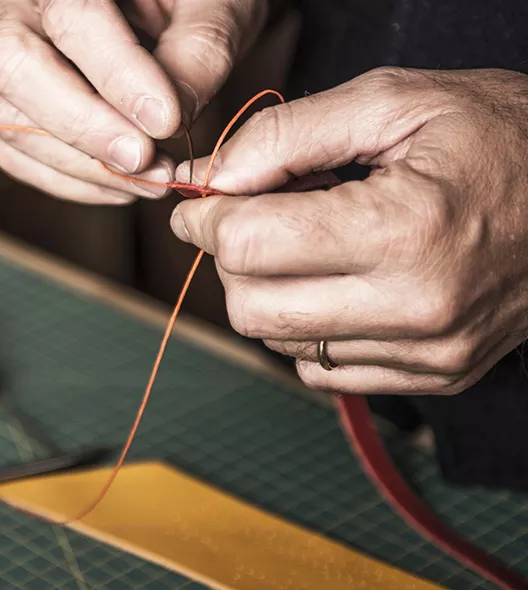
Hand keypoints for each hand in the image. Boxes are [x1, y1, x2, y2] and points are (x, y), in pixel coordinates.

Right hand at [0, 0, 267, 204]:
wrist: (175, 20)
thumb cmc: (194, 5)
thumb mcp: (215, 8)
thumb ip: (200, 49)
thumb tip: (172, 115)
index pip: (72, 17)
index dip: (116, 74)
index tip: (165, 120)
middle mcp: (21, 12)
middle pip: (16, 67)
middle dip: (83, 126)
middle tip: (144, 159)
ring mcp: (11, 64)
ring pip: (11, 121)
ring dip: (84, 166)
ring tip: (152, 178)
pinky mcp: (13, 109)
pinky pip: (17, 155)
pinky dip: (71, 182)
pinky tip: (123, 185)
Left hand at [169, 67, 527, 394]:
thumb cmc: (503, 135)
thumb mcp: (395, 102)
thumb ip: (286, 136)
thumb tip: (210, 179)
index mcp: (406, 229)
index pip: (249, 248)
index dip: (207, 218)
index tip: (202, 201)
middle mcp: (417, 307)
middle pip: (252, 308)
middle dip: (231, 259)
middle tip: (249, 218)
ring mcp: (429, 353)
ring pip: (279, 345)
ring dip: (268, 293)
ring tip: (305, 243)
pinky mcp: (437, 376)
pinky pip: (322, 372)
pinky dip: (306, 329)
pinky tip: (334, 283)